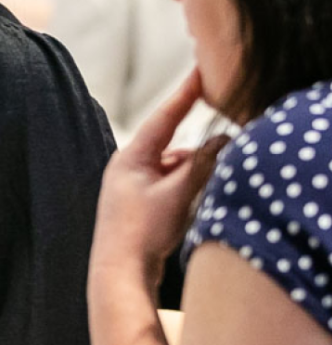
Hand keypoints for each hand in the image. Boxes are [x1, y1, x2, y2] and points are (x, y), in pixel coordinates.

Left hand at [92, 71, 228, 281]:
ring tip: (211, 182)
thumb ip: (201, 165)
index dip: (186, 94)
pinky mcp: (139, 205)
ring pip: (173, 167)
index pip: (165, 118)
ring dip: (195, 170)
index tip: (202, 71)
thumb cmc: (141, 233)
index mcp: (130, 158)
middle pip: (172, 145)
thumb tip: (222, 140)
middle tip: (225, 139)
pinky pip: (170, 185)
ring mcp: (132, 187)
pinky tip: (199, 198)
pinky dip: (187, 186)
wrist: (119, 273)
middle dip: (198, 145)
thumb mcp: (177, 194)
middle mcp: (127, 168)